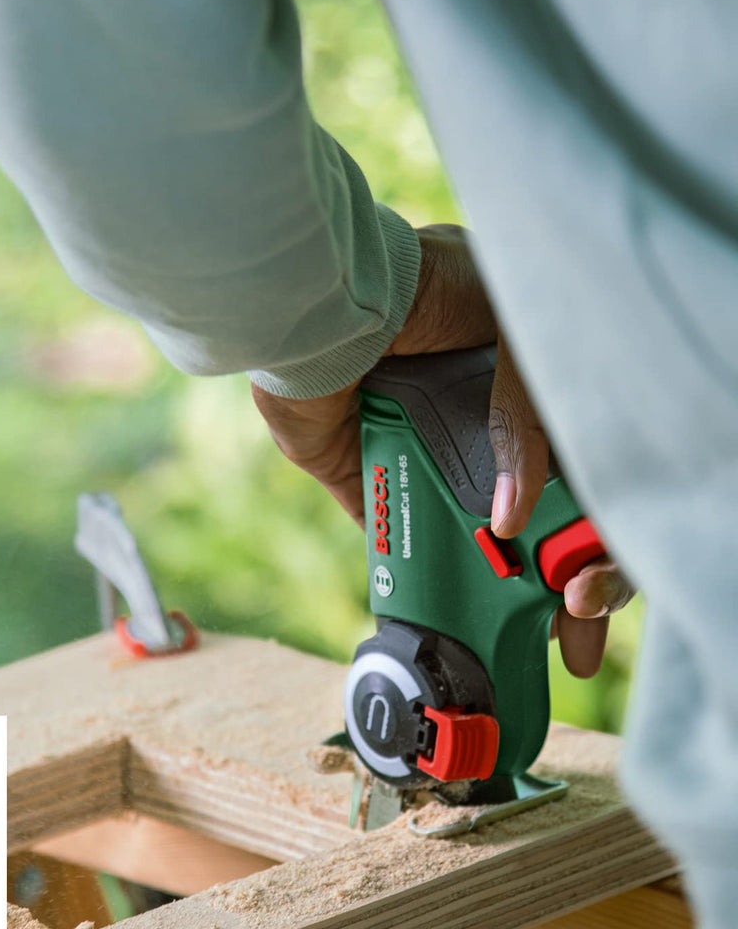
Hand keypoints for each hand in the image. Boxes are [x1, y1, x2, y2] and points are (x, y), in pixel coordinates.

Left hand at [251, 224, 632, 676]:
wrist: (331, 301)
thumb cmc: (427, 292)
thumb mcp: (512, 336)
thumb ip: (532, 416)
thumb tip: (516, 520)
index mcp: (520, 388)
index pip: (577, 471)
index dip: (596, 528)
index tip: (597, 576)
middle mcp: (474, 426)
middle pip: (532, 517)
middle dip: (559, 575)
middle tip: (572, 626)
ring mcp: (423, 455)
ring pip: (475, 537)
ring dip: (503, 589)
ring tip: (527, 636)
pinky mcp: (370, 476)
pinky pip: (405, 537)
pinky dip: (432, 577)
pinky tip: (461, 616)